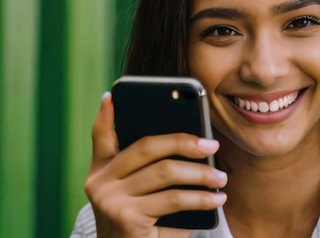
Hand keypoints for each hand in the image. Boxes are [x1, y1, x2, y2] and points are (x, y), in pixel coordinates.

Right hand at [84, 92, 227, 237]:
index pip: (100, 136)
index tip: (113, 94)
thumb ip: (148, 171)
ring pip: (166, 173)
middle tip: (212, 146)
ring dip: (201, 174)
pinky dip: (201, 199)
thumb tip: (190, 145)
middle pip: (147, 147)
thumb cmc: (138, 226)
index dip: (105, 114)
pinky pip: (174, 200)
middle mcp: (99, 183)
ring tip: (221, 179)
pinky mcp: (127, 219)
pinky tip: (217, 200)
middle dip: (184, 142)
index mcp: (99, 172)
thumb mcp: (136, 197)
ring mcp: (110, 200)